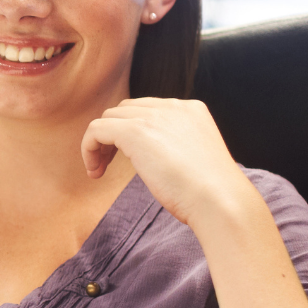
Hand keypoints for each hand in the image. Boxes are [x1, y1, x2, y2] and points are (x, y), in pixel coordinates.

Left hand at [79, 98, 252, 229]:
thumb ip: (172, 146)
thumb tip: (146, 154)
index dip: (129, 132)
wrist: (220, 201)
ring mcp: (155, 117)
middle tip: (108, 165)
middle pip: (125, 110)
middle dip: (112, 135)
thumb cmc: (209, 193)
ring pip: (108, 118)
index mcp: (190, 110)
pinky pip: (96, 130)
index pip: (146, 109)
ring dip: (98, 143)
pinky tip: (95, 172)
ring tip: (99, 170)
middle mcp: (173, 107)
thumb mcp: (192, 158)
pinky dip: (88, 149)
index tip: (123, 158)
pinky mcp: (136, 131)